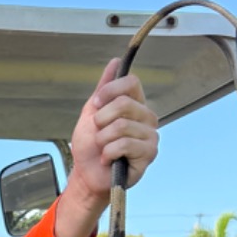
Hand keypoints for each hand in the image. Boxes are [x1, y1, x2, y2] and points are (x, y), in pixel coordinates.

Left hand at [52, 59, 159, 236]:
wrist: (86, 174)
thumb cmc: (90, 146)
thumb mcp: (91, 112)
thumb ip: (104, 88)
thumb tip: (115, 62)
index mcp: (135, 104)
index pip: (131, 83)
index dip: (110, 90)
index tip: (96, 103)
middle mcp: (147, 118)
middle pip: (125, 104)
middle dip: (101, 120)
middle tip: (98, 133)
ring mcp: (150, 136)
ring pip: (122, 126)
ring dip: (103, 140)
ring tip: (103, 148)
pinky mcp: (148, 154)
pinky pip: (124, 144)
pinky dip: (108, 152)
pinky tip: (108, 159)